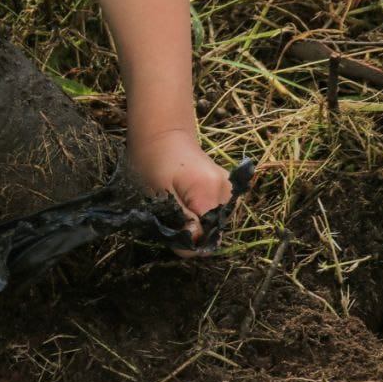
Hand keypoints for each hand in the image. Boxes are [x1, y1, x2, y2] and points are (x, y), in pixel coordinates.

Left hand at [128, 129, 231, 243]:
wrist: (162, 134)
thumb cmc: (154, 161)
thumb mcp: (160, 193)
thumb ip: (180, 220)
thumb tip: (194, 246)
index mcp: (211, 191)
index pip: (206, 235)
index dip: (186, 240)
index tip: (169, 228)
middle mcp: (227, 191)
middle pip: (213, 230)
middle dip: (191, 232)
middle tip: (169, 215)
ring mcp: (229, 188)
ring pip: (214, 223)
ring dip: (196, 223)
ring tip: (177, 205)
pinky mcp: (226, 187)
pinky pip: (215, 212)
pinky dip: (201, 213)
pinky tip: (186, 201)